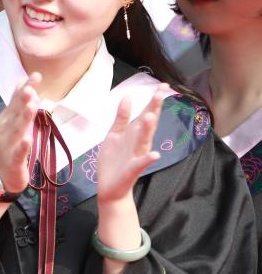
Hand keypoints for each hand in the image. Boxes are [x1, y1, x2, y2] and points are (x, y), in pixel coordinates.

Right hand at [0, 73, 40, 192]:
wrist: (1, 175)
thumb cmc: (10, 145)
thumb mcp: (13, 121)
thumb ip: (17, 102)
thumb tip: (20, 80)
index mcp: (6, 118)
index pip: (16, 100)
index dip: (25, 88)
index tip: (36, 75)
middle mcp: (5, 129)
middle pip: (16, 113)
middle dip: (22, 100)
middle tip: (30, 88)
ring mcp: (8, 144)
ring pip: (17, 130)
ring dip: (24, 118)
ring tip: (32, 107)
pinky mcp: (13, 160)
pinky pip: (19, 152)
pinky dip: (23, 146)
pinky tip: (28, 139)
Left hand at [96, 85, 166, 204]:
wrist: (111, 187)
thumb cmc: (114, 160)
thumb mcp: (114, 135)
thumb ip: (121, 118)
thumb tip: (127, 97)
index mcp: (133, 134)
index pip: (146, 113)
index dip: (153, 100)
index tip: (163, 86)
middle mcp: (138, 143)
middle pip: (148, 124)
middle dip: (153, 109)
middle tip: (161, 93)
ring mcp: (136, 156)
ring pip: (144, 141)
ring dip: (147, 129)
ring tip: (151, 116)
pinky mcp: (132, 170)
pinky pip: (141, 163)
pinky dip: (148, 159)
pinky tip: (155, 154)